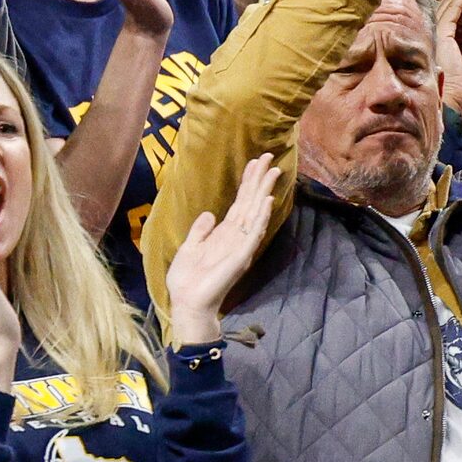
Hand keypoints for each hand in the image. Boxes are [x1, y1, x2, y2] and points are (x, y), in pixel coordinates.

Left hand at [162, 154, 278, 343]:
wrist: (187, 303)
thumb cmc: (188, 280)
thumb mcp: (189, 248)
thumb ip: (200, 231)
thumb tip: (209, 213)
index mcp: (224, 233)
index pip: (240, 202)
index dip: (247, 182)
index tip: (255, 162)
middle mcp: (236, 236)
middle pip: (251, 202)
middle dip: (260, 180)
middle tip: (270, 157)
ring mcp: (240, 246)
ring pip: (256, 213)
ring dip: (264, 192)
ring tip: (273, 172)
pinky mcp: (240, 257)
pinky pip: (253, 234)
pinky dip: (261, 217)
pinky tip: (267, 201)